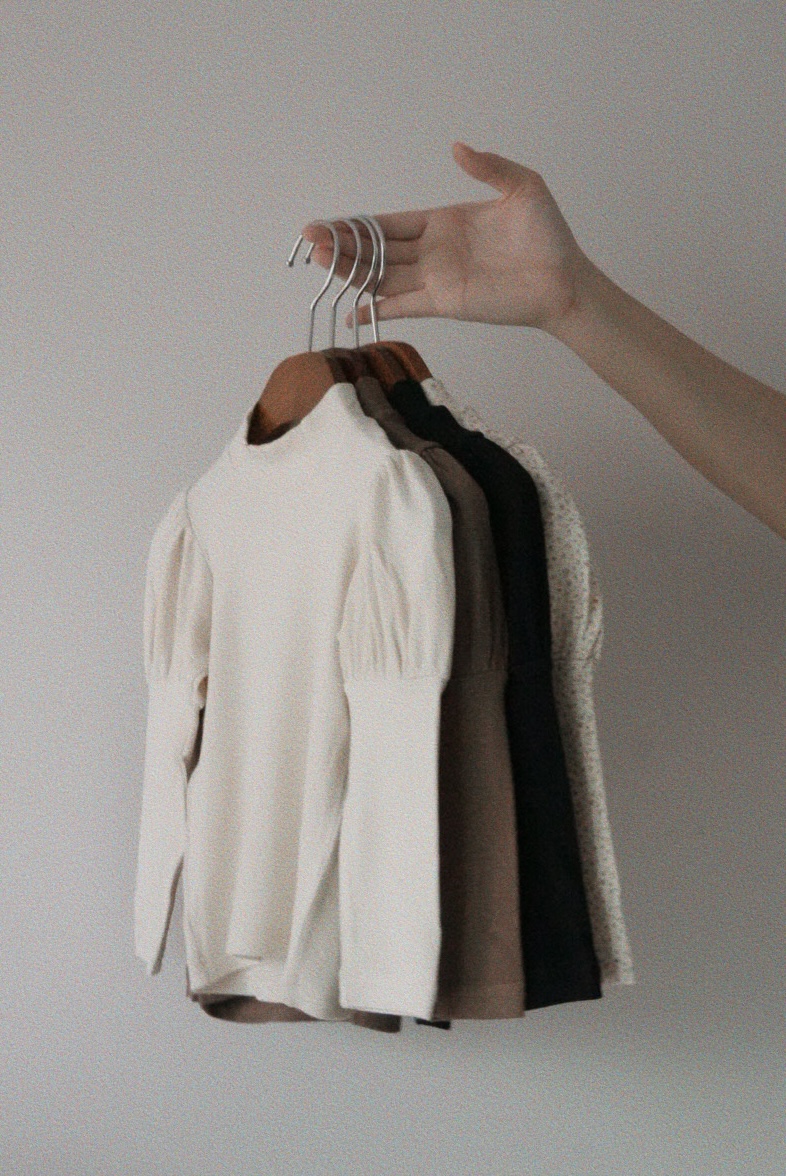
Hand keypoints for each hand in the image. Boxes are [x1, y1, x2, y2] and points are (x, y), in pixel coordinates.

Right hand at [302, 142, 590, 334]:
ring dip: (350, 271)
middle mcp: (432, 252)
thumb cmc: (547, 235)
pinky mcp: (445, 304)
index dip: (358, 225)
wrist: (563, 279)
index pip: (390, 224)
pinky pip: (403, 307)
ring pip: (382, 276)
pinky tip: (351, 311)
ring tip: (319, 262)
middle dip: (343, 245)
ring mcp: (435, 280)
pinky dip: (377, 310)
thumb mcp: (522, 186)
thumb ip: (488, 166)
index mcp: (443, 222)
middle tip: (310, 240)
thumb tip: (456, 147)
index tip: (328, 224)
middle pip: (377, 250)